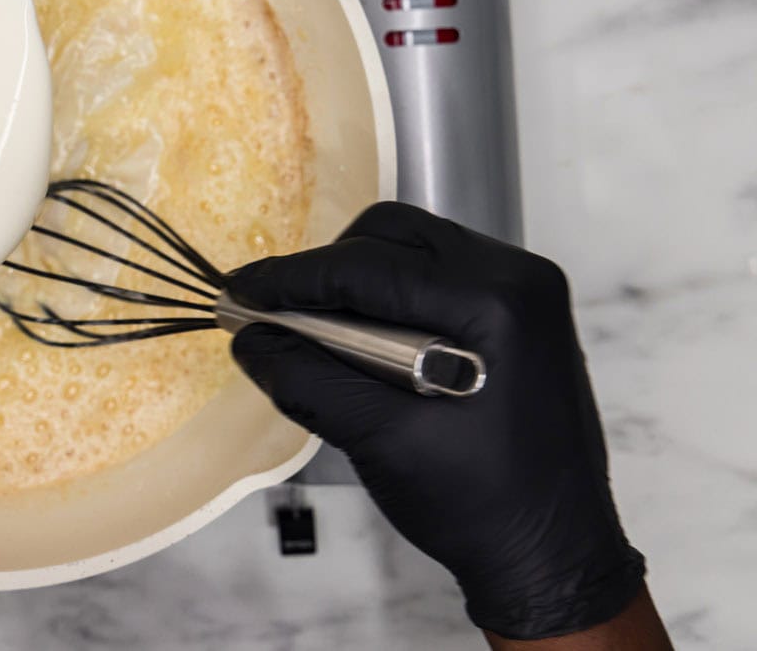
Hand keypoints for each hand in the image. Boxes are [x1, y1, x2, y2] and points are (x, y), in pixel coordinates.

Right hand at [228, 203, 646, 640]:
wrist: (554, 553)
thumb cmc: (479, 506)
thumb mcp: (381, 442)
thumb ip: (309, 382)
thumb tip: (249, 340)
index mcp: (496, 303)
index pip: (369, 267)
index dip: (292, 279)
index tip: (238, 291)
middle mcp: (517, 277)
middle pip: (392, 237)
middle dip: (325, 273)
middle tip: (277, 318)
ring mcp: (524, 290)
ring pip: (412, 248)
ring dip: (356, 282)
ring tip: (319, 334)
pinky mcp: (519, 310)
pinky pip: (435, 274)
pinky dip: (390, 297)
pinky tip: (367, 344)